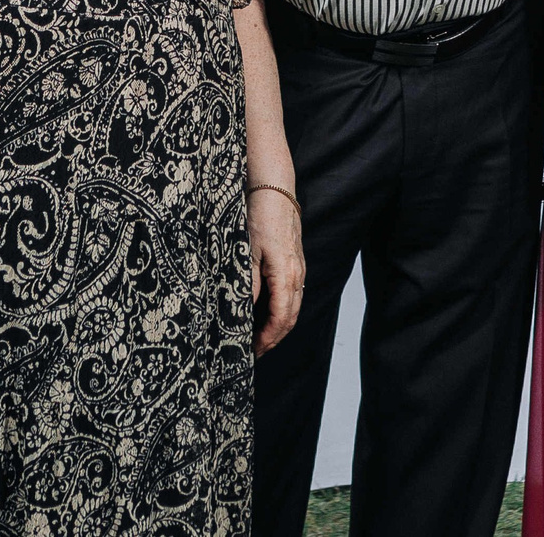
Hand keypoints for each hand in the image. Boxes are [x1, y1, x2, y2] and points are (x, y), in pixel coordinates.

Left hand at [247, 185, 304, 356]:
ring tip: (259, 336)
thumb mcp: (248, 251)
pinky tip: (267, 312)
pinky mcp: (296, 263)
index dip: (268, 338)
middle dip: (274, 338)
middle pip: (290, 318)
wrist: (275, 191)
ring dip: (278, 326)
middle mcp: (297, 276)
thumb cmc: (261, 217)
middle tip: (256, 351)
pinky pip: (293, 295)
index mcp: (286, 275)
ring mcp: (299, 269)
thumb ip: (249, 283)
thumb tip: (244, 311)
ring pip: (293, 307)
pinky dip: (282, 310)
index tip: (253, 350)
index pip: (281, 318)